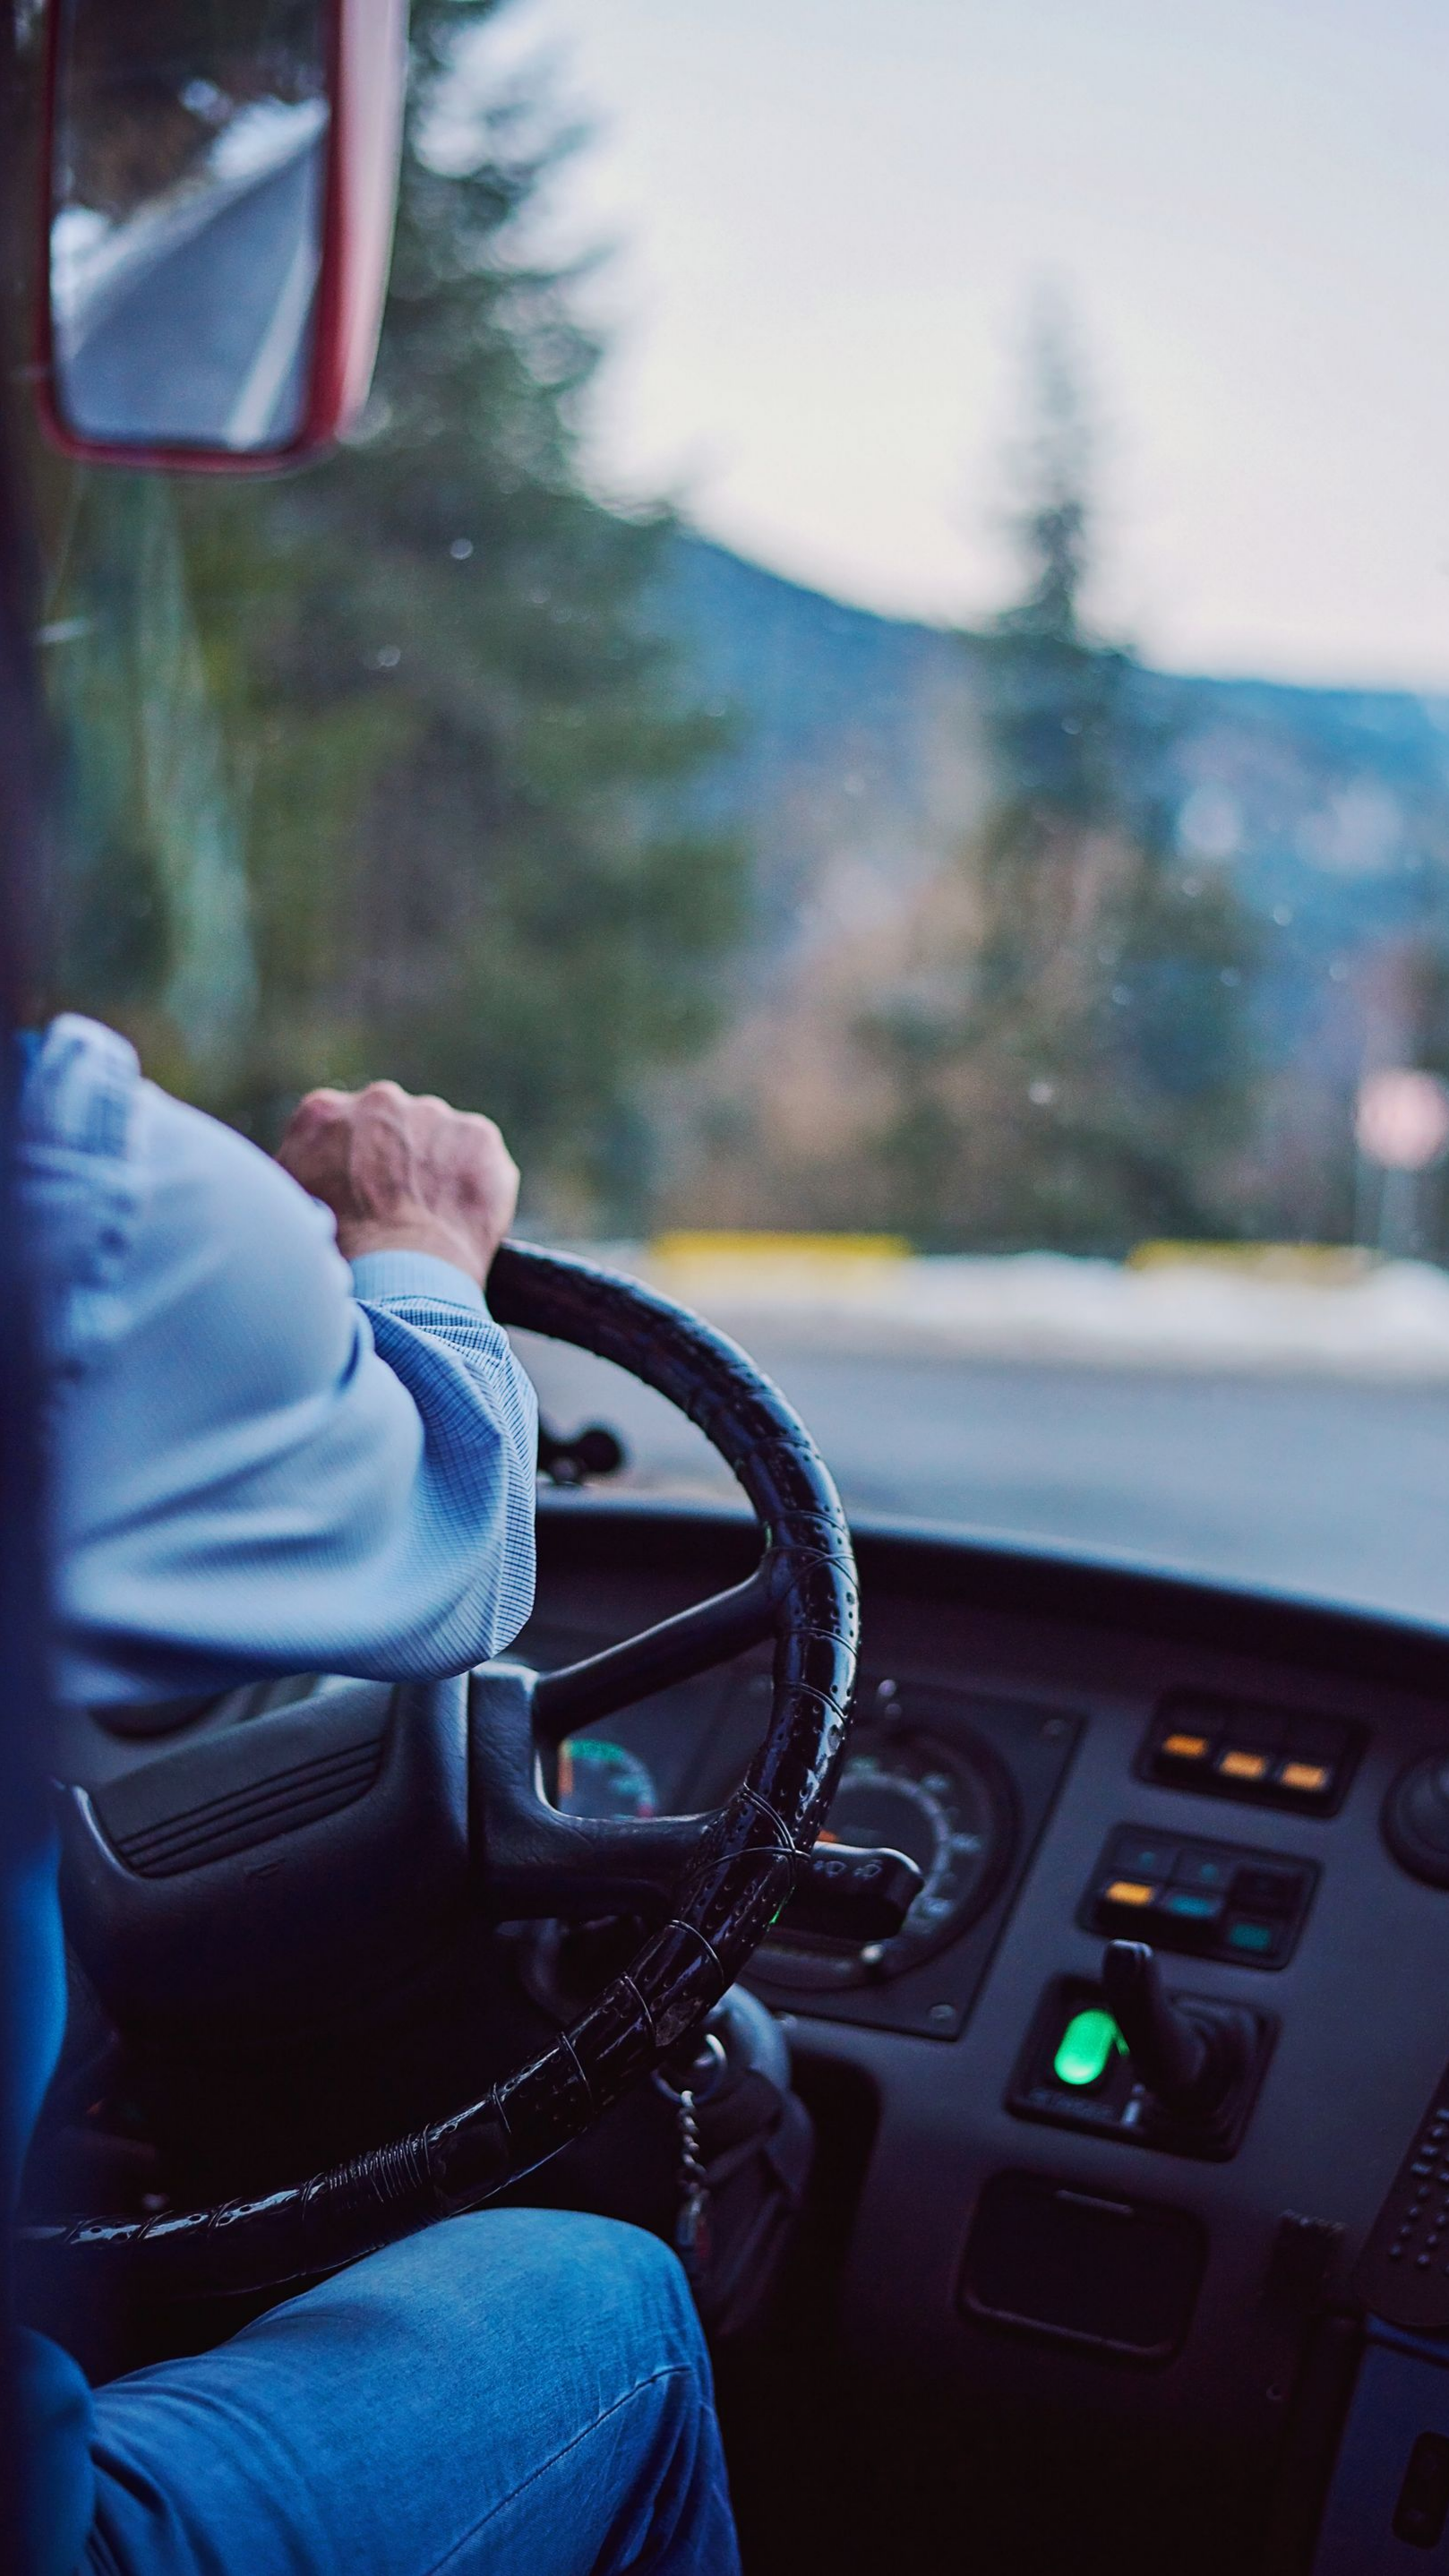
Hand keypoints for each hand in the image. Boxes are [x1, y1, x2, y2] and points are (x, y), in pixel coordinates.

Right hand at [277, 1081, 519, 1285]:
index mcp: (323, 1112)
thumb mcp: (290, 1206)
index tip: (362, 1196)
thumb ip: (297, 1173)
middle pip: (391, 1127)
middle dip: (395, 1159)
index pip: (341, 1130)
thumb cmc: (336, 1251)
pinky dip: (475, 1182)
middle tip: (398, 1208)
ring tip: (430, 1219)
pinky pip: (479, 1155)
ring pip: (437, 1138)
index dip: (353, 1166)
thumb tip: (300, 1177)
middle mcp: (378, 1100)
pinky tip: (460, 1218)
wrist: (396, 1275)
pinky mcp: (478, 1135)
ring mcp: (432, 1114)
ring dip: (437, 1168)